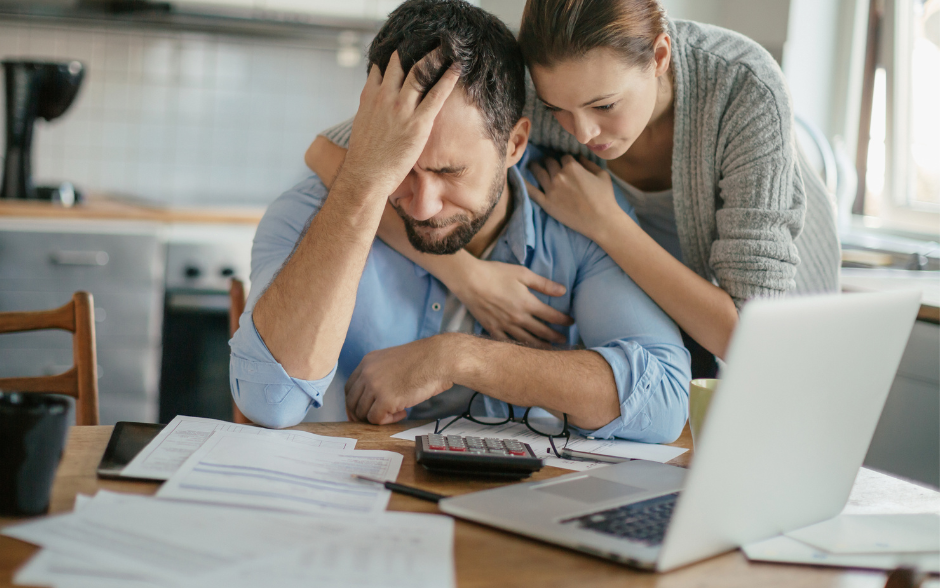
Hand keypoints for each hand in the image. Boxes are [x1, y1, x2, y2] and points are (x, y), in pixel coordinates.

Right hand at [340, 50, 459, 194]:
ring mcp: (401, 108)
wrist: (365, 176)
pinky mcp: (418, 122)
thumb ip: (371, 112)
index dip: (392, 59)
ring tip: (445, 49)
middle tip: (428, 43)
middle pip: (400, 65)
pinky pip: (436, 94)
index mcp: (370, 98)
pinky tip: (456, 68)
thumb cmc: (364, 158)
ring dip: (433, 58)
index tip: (403, 51)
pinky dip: (448, 78)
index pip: (380, 69)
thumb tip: (378, 109)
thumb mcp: (361, 127)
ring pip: (419, 73)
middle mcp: (384, 97)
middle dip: (413, 51)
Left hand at [345, 335, 456, 423]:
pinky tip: (404, 413)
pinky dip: (389, 420)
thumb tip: (374, 397)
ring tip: (398, 411)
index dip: (354, 403)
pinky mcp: (385, 400)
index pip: (350, 387)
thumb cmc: (424, 360)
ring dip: (379, 417)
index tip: (362, 412)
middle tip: (378, 418)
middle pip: (352, 402)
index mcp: (368, 361)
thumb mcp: (393, 361)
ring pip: (363, 413)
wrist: (438, 359)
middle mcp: (367, 373)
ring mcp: (374, 386)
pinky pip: (376, 419)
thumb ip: (380, 375)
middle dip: (361, 415)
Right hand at [450, 258, 573, 348]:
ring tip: (549, 350)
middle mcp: (519, 318)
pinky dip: (517, 349)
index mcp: (528, 304)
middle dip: (556, 337)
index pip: (552, 316)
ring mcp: (505, 326)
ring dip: (540, 346)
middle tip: (565, 340)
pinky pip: (508, 343)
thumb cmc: (496, 273)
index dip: (564, 320)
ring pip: (527, 341)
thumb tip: (563, 291)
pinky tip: (523, 352)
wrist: (469, 280)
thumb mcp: (522, 273)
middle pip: (542, 332)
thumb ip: (544, 284)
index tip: (571, 322)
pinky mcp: (492, 329)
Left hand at [528, 155, 620, 242]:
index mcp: (573, 166)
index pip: (564, 157)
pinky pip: (531, 191)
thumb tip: (578, 156)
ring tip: (533, 165)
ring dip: (535, 166)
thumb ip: (589, 163)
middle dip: (549, 161)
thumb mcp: (602, 174)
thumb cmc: (605, 197)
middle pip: (549, 162)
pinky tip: (517, 176)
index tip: (563, 162)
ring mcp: (551, 189)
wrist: (601, 221)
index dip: (564, 159)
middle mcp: (559, 175)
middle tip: (547, 162)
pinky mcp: (546, 203)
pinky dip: (523, 183)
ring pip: (538, 171)